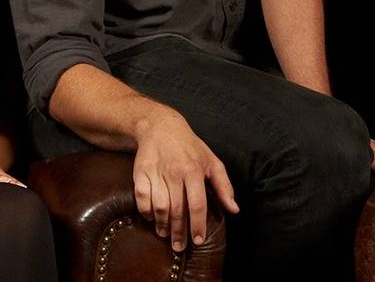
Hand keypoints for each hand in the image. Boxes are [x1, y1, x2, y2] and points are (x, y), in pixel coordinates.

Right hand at [132, 111, 238, 251]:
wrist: (161, 126)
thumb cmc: (190, 147)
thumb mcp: (212, 162)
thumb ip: (224, 186)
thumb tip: (234, 210)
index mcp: (194, 171)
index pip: (197, 204)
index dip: (198, 225)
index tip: (198, 241)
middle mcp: (175, 172)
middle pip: (177, 209)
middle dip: (179, 232)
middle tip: (180, 247)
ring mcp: (156, 172)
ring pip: (159, 206)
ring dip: (162, 224)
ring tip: (166, 235)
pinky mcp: (141, 172)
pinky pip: (141, 197)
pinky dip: (145, 211)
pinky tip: (151, 218)